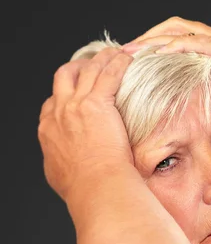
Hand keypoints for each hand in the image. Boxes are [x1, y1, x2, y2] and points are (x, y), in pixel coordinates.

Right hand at [38, 47, 134, 202]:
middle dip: (78, 68)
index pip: (54, 103)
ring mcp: (76, 105)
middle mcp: (58, 112)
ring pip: (87, 70)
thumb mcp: (62, 177)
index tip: (78, 95)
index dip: (66, 95)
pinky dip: (118, 63)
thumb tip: (67, 169)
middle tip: (93, 66)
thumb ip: (62, 165)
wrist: (97, 186)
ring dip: (101, 59)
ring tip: (114, 54)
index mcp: (48, 130)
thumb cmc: (86, 189)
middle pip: (64, 78)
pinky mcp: (98, 103)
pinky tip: (128, 59)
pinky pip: (109, 74)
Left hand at [121, 16, 210, 137]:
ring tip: (134, 52)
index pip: (175, 34)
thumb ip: (190, 85)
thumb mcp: (208, 95)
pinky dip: (175, 47)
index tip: (131, 56)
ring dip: (155, 40)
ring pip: (181, 30)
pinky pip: (197, 43)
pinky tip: (158, 55)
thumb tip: (163, 94)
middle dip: (148, 37)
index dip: (151, 41)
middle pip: (174, 26)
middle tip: (125, 50)